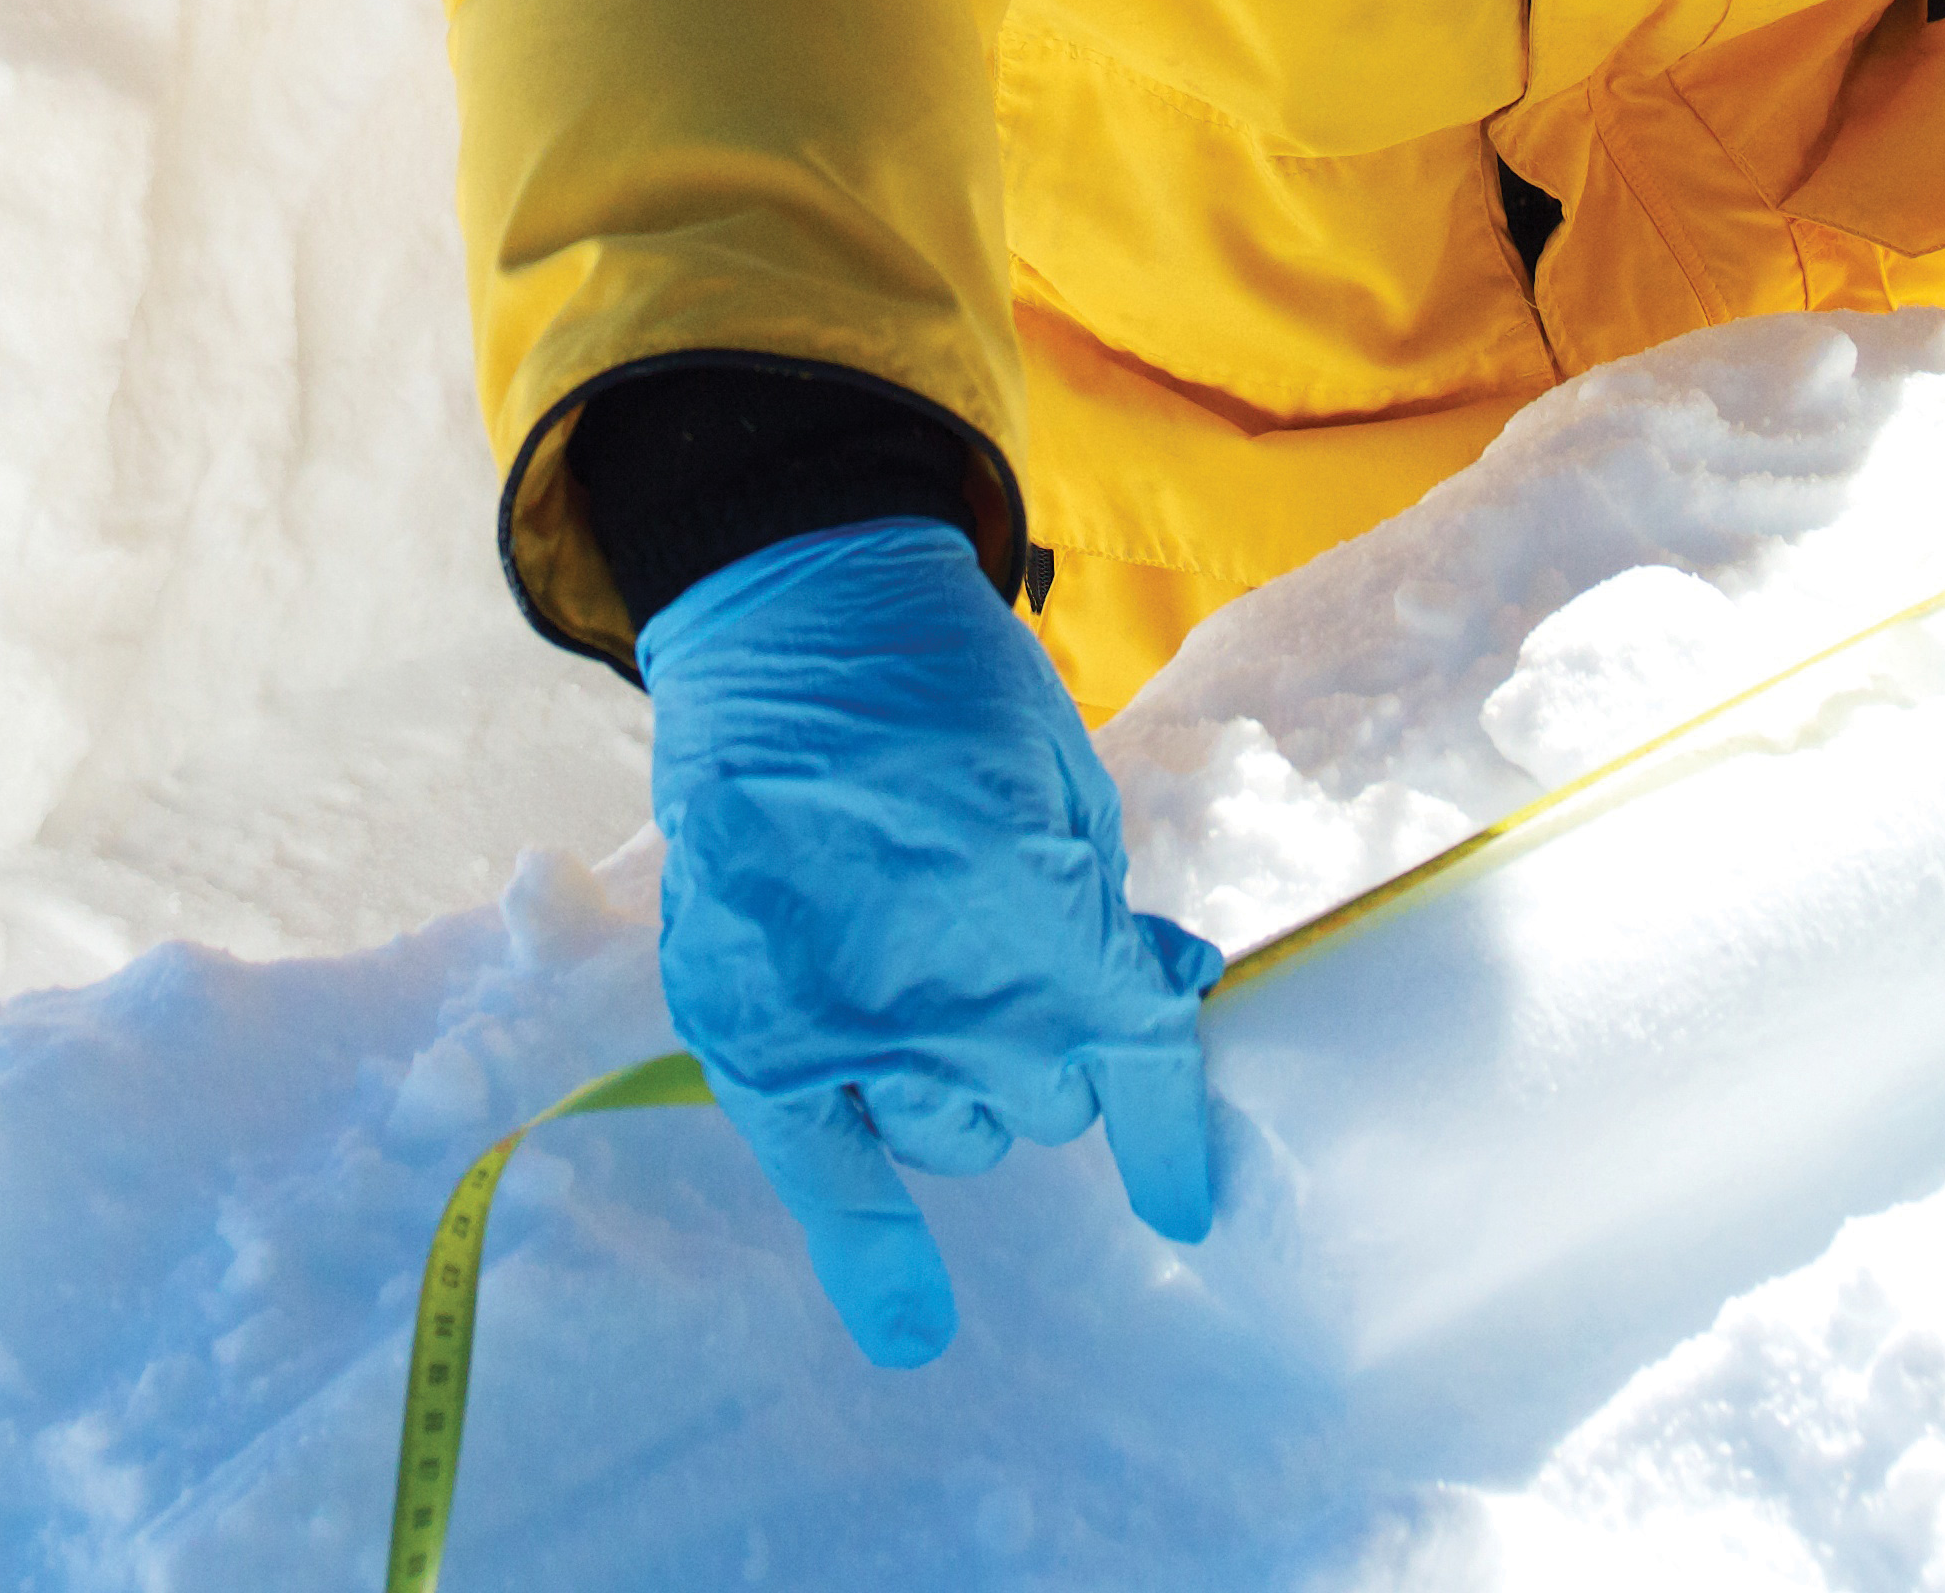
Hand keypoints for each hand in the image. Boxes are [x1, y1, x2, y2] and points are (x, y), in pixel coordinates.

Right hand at [636, 515, 1223, 1364]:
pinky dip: (874, 1257)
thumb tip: (1161, 993)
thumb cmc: (949, 685)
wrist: (796, 623)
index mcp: (1044, 931)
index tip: (1189, 1199)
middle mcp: (950, 1008)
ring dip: (975, 1082)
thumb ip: (1109, 910)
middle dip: (1059, 1044)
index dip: (1173, 1133)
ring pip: (960, 1134)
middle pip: (1048, 1100)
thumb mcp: (1072, 786)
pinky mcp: (756, 1042)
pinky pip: (831, 1187)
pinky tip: (911, 1321)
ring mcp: (844, 1033)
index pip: (1140, 1068)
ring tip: (938, 990)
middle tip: (1021, 958)